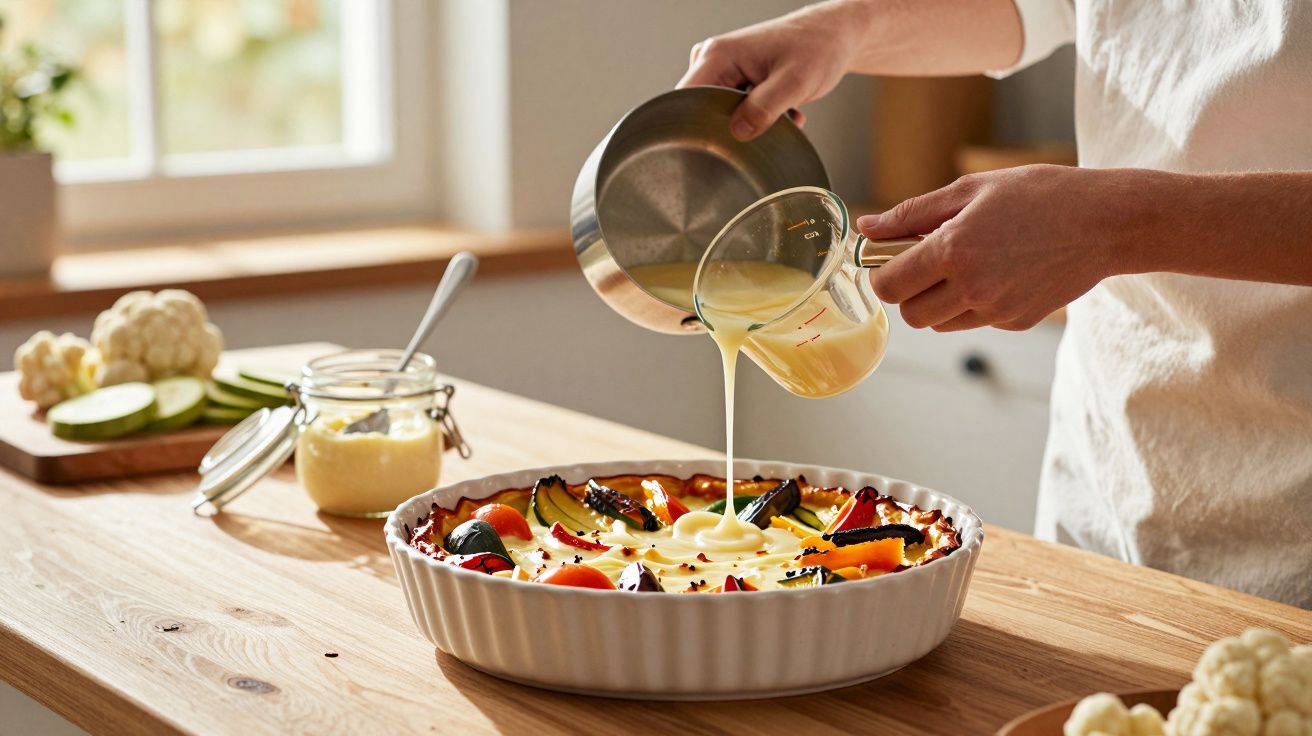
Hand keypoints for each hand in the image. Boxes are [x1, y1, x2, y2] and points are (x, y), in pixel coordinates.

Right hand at [676, 2, 859, 140]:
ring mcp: (724, 69)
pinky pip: (734, 109)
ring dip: (750, 124)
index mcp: (718, 55)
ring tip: (782, 117)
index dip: (694, 129)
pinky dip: (758, 118)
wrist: (836, 35)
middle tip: (764, 132)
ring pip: (721, 113)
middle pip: (700, 110)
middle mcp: (714, 59)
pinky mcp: (736, 77)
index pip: (685, 101)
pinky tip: (784, 115)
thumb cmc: (818, 48)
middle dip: (731, 129)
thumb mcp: (795, 82)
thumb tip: (738, 133)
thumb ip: (765, 108)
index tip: (718, 150)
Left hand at [860, 165, 1147, 331]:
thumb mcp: (971, 190)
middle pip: (910, 314)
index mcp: (953, 250)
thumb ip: (912, 213)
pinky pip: (972, 322)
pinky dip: (971, 304)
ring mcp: (995, 310)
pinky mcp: (1015, 322)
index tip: (891, 259)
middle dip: (909, 291)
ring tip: (964, 265)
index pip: (888, 286)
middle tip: (926, 263)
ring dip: (938, 301)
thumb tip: (867, 227)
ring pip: (938, 324)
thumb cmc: (1039, 195)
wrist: (1105, 222)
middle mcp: (971, 287)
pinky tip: (996, 273)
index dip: (882, 274)